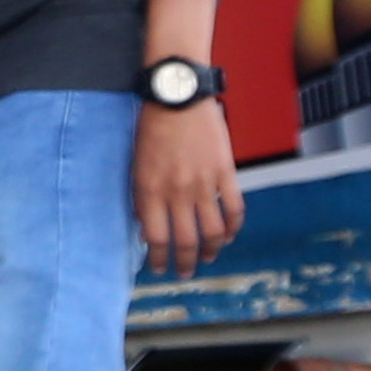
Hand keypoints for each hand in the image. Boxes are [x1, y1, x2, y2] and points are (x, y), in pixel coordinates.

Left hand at [134, 101, 242, 275]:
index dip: (158, 259)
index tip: (159, 268)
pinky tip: (229, 235)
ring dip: (212, 250)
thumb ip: (141, 198)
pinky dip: (234, 227)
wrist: (177, 98)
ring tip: (208, 258)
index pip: (156, 239)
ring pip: (213, 231)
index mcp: (150, 191)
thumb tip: (144, 229)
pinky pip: (234, 208)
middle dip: (186, 263)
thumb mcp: (135, 166)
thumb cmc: (151, 130)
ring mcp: (203, 184)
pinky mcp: (225, 173)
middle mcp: (176, 192)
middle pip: (185, 241)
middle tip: (185, 272)